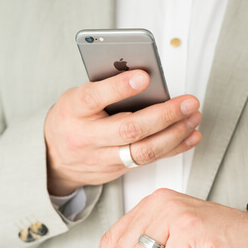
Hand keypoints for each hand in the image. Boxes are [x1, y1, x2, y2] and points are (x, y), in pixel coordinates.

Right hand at [44, 70, 201, 194]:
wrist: (54, 159)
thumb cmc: (72, 119)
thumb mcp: (78, 96)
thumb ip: (106, 89)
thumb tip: (146, 78)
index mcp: (74, 110)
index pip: (94, 98)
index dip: (120, 87)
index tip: (145, 76)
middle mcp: (87, 137)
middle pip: (129, 129)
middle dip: (165, 116)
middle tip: (189, 102)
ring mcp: (102, 158)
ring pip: (143, 151)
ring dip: (175, 134)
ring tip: (194, 117)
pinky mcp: (116, 171)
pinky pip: (149, 161)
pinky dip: (174, 148)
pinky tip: (190, 136)